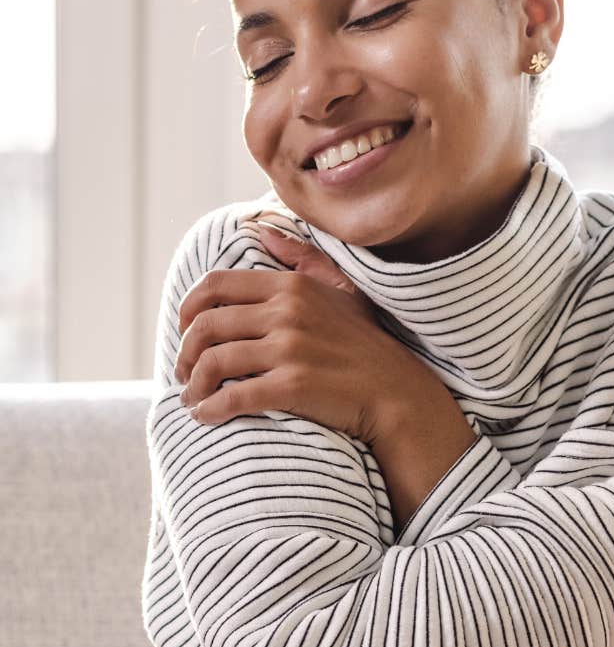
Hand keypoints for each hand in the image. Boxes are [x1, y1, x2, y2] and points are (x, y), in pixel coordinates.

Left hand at [174, 218, 444, 441]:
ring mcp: (290, 348)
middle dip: (184, 353)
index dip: (188, 310)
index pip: (215, 286)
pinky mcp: (293, 385)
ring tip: (191, 398)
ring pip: (214, 362)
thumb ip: (301, 259)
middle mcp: (287, 312)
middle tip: (183, 372)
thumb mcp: (340, 290)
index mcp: (291, 286)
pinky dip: (210, 409)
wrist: (397, 393)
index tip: (184, 332)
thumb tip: (262, 230)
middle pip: (206, 326)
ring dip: (193, 385)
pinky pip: (234, 396)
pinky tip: (205, 416)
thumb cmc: (367, 345)